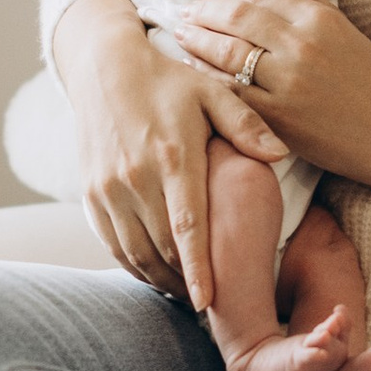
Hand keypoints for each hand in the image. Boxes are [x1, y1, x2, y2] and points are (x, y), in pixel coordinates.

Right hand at [56, 0, 286, 312]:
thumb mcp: (212, 93)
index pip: (187, 226)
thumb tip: (280, 154)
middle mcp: (135, 177)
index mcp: (172, 156)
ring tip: (187, 292)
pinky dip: (134, 265)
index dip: (198, 268)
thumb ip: (245, 125)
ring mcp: (108, 188)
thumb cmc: (169, 81)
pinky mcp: (90, 194)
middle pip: (162, 248)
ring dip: (161, 279)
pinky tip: (157, 272)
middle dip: (186, 281)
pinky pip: (113, 244)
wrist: (104, 68)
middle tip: (212, 302)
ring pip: (135, 253)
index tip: (207, 303)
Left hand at [168, 0, 370, 191]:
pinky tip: (194, 70)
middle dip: (204, 11)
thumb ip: (320, 8)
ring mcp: (287, 81)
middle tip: (186, 11)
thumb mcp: (352, 36)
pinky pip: (231, 90)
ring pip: (227, 50)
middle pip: (237, 16)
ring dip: (197, 39)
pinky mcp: (278, 116)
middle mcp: (301, 44)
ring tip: (182, 33)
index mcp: (320, 19)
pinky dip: (207, 76)